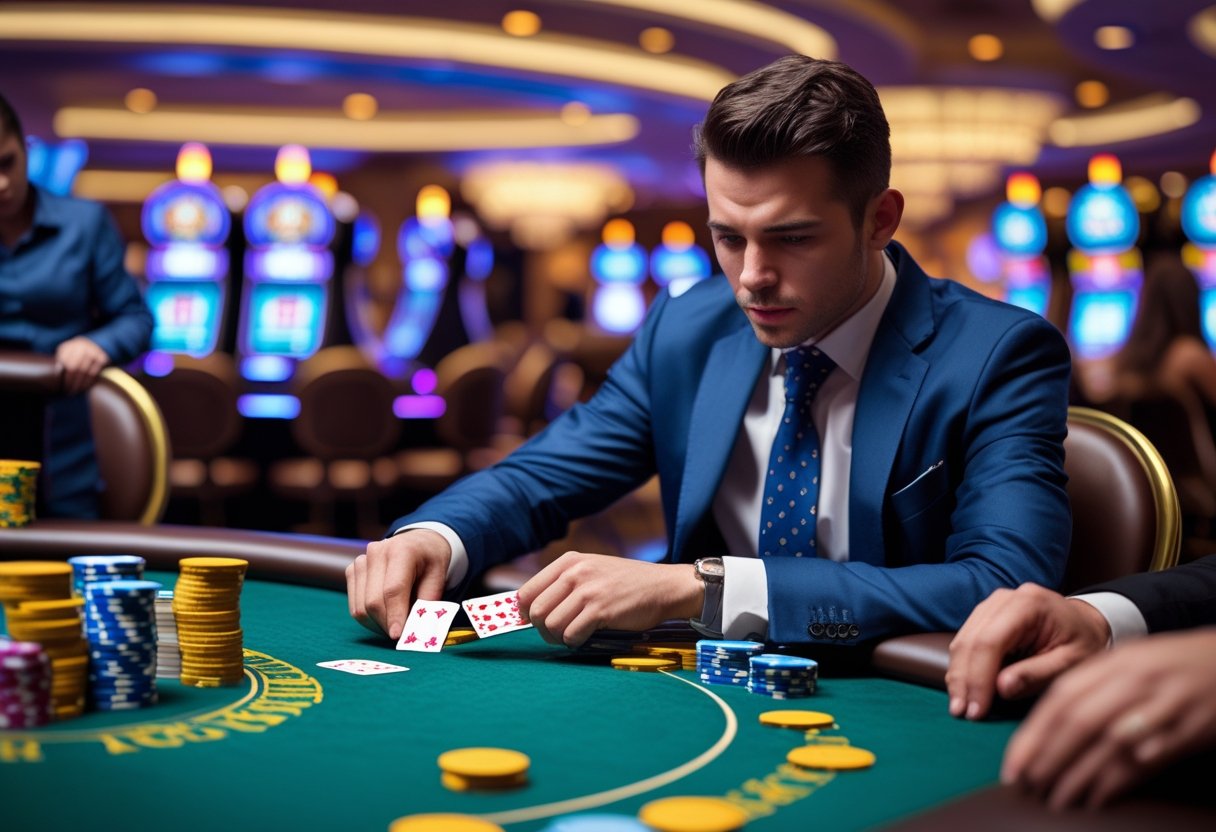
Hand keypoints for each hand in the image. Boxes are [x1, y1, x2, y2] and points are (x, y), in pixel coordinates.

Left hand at [55, 337, 109, 394]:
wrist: (98, 346)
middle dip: (71, 381)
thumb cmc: (77, 354)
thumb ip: (60, 361)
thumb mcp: (67, 353)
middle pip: (74, 367)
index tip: (62, 386)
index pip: (65, 363)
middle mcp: (82, 346)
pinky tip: (85, 387)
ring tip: (76, 391)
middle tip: (69, 391)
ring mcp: (93, 351)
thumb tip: (57, 372)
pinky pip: (94, 373)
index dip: (63, 375)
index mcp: (70, 346)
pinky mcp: (102, 358)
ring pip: (85, 372)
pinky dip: (89, 382)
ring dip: (80, 384)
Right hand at [346, 530, 450, 639]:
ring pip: (360, 608)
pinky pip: (354, 606)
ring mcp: (361, 561)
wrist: (418, 542)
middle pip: (373, 602)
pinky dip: (368, 619)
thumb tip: (418, 632)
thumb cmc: (430, 561)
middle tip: (403, 637)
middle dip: (387, 625)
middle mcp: (377, 552)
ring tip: (395, 627)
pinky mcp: (352, 571)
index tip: (398, 636)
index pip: (393, 590)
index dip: (395, 616)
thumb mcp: (439, 578)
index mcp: (402, 550)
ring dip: (377, 625)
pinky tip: (384, 618)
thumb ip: (428, 604)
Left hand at [517, 551, 702, 646]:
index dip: (525, 613)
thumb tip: (532, 610)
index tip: (532, 623)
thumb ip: (564, 583)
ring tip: (572, 635)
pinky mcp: (601, 610)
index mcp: (569, 562)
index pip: (526, 592)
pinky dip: (575, 641)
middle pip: (536, 611)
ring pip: (551, 625)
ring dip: (559, 638)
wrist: (663, 586)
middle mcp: (575, 573)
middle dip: (542, 629)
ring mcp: (588, 590)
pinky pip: (572, 634)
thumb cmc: (626, 583)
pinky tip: (587, 635)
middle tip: (556, 634)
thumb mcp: (592, 569)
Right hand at [946, 583, 1109, 719]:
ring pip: (962, 640)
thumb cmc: (1084, 643)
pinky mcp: (984, 615)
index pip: (991, 641)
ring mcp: (991, 604)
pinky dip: (962, 667)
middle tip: (961, 713)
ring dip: (958, 675)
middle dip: (963, 680)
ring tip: (959, 707)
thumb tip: (1001, 688)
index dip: (978, 678)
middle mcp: (1004, 598)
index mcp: (1029, 604)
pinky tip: (964, 690)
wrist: (1086, 623)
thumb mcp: (1072, 663)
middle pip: (971, 640)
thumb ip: (1038, 674)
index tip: (975, 711)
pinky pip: (965, 641)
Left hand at [1003, 628, 1215, 809]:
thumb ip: (1090, 688)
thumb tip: (1044, 727)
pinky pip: (1147, 759)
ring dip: (1077, 776)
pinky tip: (1096, 798)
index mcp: (1114, 662)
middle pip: (1080, 721)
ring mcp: (1164, 704)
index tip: (1013, 764)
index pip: (1061, 699)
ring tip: (1055, 799)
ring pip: (1109, 744)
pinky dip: (1117, 780)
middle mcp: (1135, 680)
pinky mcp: (1190, 729)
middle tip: (1028, 784)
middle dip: (1048, 757)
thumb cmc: (1172, 665)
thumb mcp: (1129, 662)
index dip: (1033, 734)